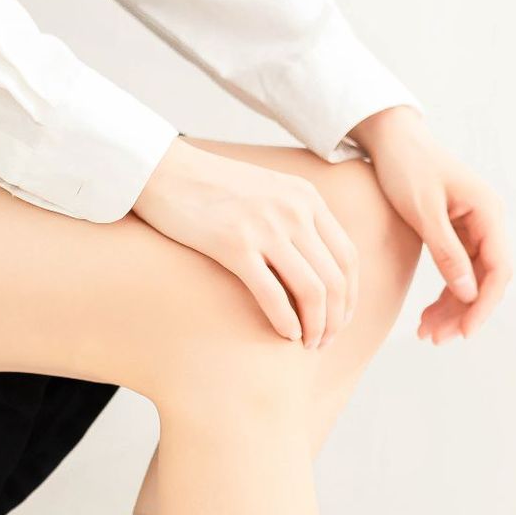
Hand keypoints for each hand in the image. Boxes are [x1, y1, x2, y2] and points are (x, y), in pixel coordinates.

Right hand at [132, 138, 357, 348]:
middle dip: (335, 319)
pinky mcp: (235, 245)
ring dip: (316, 326)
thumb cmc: (212, 188)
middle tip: (325, 342)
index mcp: (306, 198)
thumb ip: (295, 217)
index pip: (347, 257)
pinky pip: (273, 295)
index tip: (340, 320)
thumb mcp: (268, 190)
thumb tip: (313, 262)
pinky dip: (286, 322)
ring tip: (308, 344)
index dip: (349, 297)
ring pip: (311, 291)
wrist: (166, 170)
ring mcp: (265, 227)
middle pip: (334, 279)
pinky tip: (286, 335)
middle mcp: (294, 211)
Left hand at [352, 106, 511, 343]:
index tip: (465, 333)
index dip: (484, 305)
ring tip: (427, 334)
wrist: (393, 141)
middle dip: (464, 313)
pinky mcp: (456, 234)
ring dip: (452, 309)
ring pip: (471, 280)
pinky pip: (457, 272)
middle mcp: (486, 221)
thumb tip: (468, 292)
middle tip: (436, 339)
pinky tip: (426, 315)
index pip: (498, 269)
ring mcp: (473, 228)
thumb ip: (447, 252)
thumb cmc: (407, 168)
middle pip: (486, 280)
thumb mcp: (424, 211)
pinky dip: (444, 294)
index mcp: (487, 212)